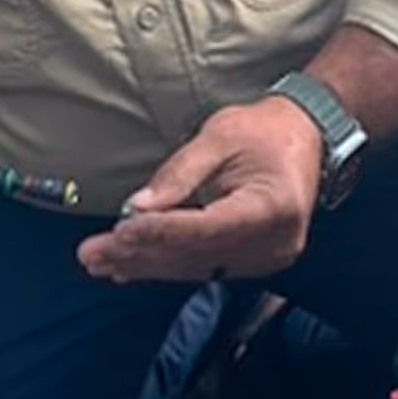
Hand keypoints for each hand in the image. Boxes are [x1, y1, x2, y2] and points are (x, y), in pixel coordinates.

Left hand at [77, 99, 325, 285]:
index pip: (209, 227)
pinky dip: (165, 264)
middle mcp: (274, 243)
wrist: (306, 140)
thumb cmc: (263, 132)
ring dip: (145, 264)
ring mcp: (266, 258)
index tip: (120, 230)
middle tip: (91, 253)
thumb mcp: (219, 136)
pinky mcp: (254, 262)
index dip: (163, 232)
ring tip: (100, 261)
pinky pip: (203, 266)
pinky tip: (129, 266)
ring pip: (195, 267)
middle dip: (140, 254)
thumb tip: (139, 207)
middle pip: (197, 254)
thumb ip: (180, 174)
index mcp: (273, 207)